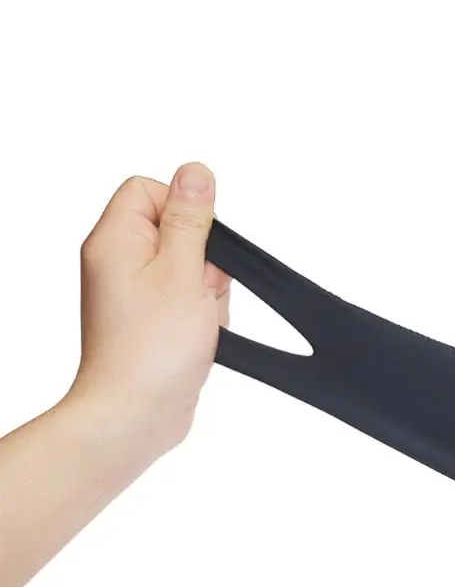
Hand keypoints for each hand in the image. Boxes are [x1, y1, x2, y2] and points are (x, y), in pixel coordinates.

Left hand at [71, 162, 230, 458]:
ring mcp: (137, 291)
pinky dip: (204, 310)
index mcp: (115, 241)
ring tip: (196, 318)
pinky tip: (198, 333)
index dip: (182, 208)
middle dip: (203, 259)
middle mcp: (120, 262)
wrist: (136, 415)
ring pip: (193, 264)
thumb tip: (195, 171)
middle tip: (196, 289)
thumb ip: (191, 218)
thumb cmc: (151, 351)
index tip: (196, 241)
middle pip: (179, 228)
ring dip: (208, 289)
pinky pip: (192, 294)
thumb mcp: (182, 272)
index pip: (149, 189)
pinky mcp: (154, 316)